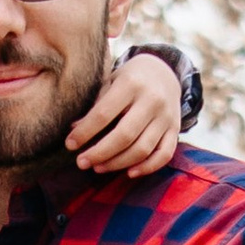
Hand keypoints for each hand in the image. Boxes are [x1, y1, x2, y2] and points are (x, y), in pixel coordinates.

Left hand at [68, 44, 182, 177]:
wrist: (164, 71)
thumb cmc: (130, 79)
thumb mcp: (111, 83)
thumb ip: (96, 106)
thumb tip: (73, 130)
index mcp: (131, 84)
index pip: (103, 114)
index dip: (85, 132)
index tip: (70, 145)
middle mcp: (152, 100)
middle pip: (124, 136)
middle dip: (99, 153)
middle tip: (81, 162)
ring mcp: (166, 116)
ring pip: (142, 149)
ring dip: (118, 163)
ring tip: (98, 167)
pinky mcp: (175, 129)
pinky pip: (164, 155)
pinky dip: (147, 168)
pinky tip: (129, 173)